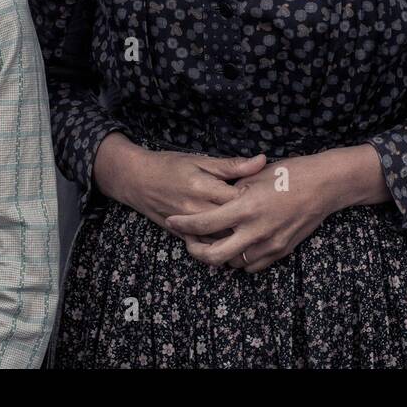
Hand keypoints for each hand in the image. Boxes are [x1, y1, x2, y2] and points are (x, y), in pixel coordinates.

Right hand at [94, 132, 266, 236]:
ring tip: (256, 234)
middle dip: (251, 224)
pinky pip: (206, 247)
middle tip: (268, 219)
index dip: (258, 200)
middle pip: (233, 225)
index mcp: (204, 188)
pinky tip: (236, 244)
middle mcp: (196, 210)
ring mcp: (188, 226)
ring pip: (221, 241)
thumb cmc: (170, 165)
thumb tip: (261, 160)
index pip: (240, 200)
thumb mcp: (201, 160)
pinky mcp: (182, 236)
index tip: (269, 198)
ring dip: (239, 240)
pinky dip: (221, 247)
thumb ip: (232, 165)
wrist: (137, 180)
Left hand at [165, 152, 346, 273]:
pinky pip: (253, 266)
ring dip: (220, 256)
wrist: (326, 185)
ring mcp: (270, 244)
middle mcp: (256, 230)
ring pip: (234, 264)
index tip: (171, 221)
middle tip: (189, 242)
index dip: (183, 225)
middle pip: (214, 256)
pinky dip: (241, 260)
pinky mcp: (282, 251)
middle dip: (196, 252)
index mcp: (246, 207)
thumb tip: (215, 198)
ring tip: (213, 242)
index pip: (204, 223)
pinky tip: (238, 246)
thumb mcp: (257, 175)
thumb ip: (233, 190)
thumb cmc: (291, 173)